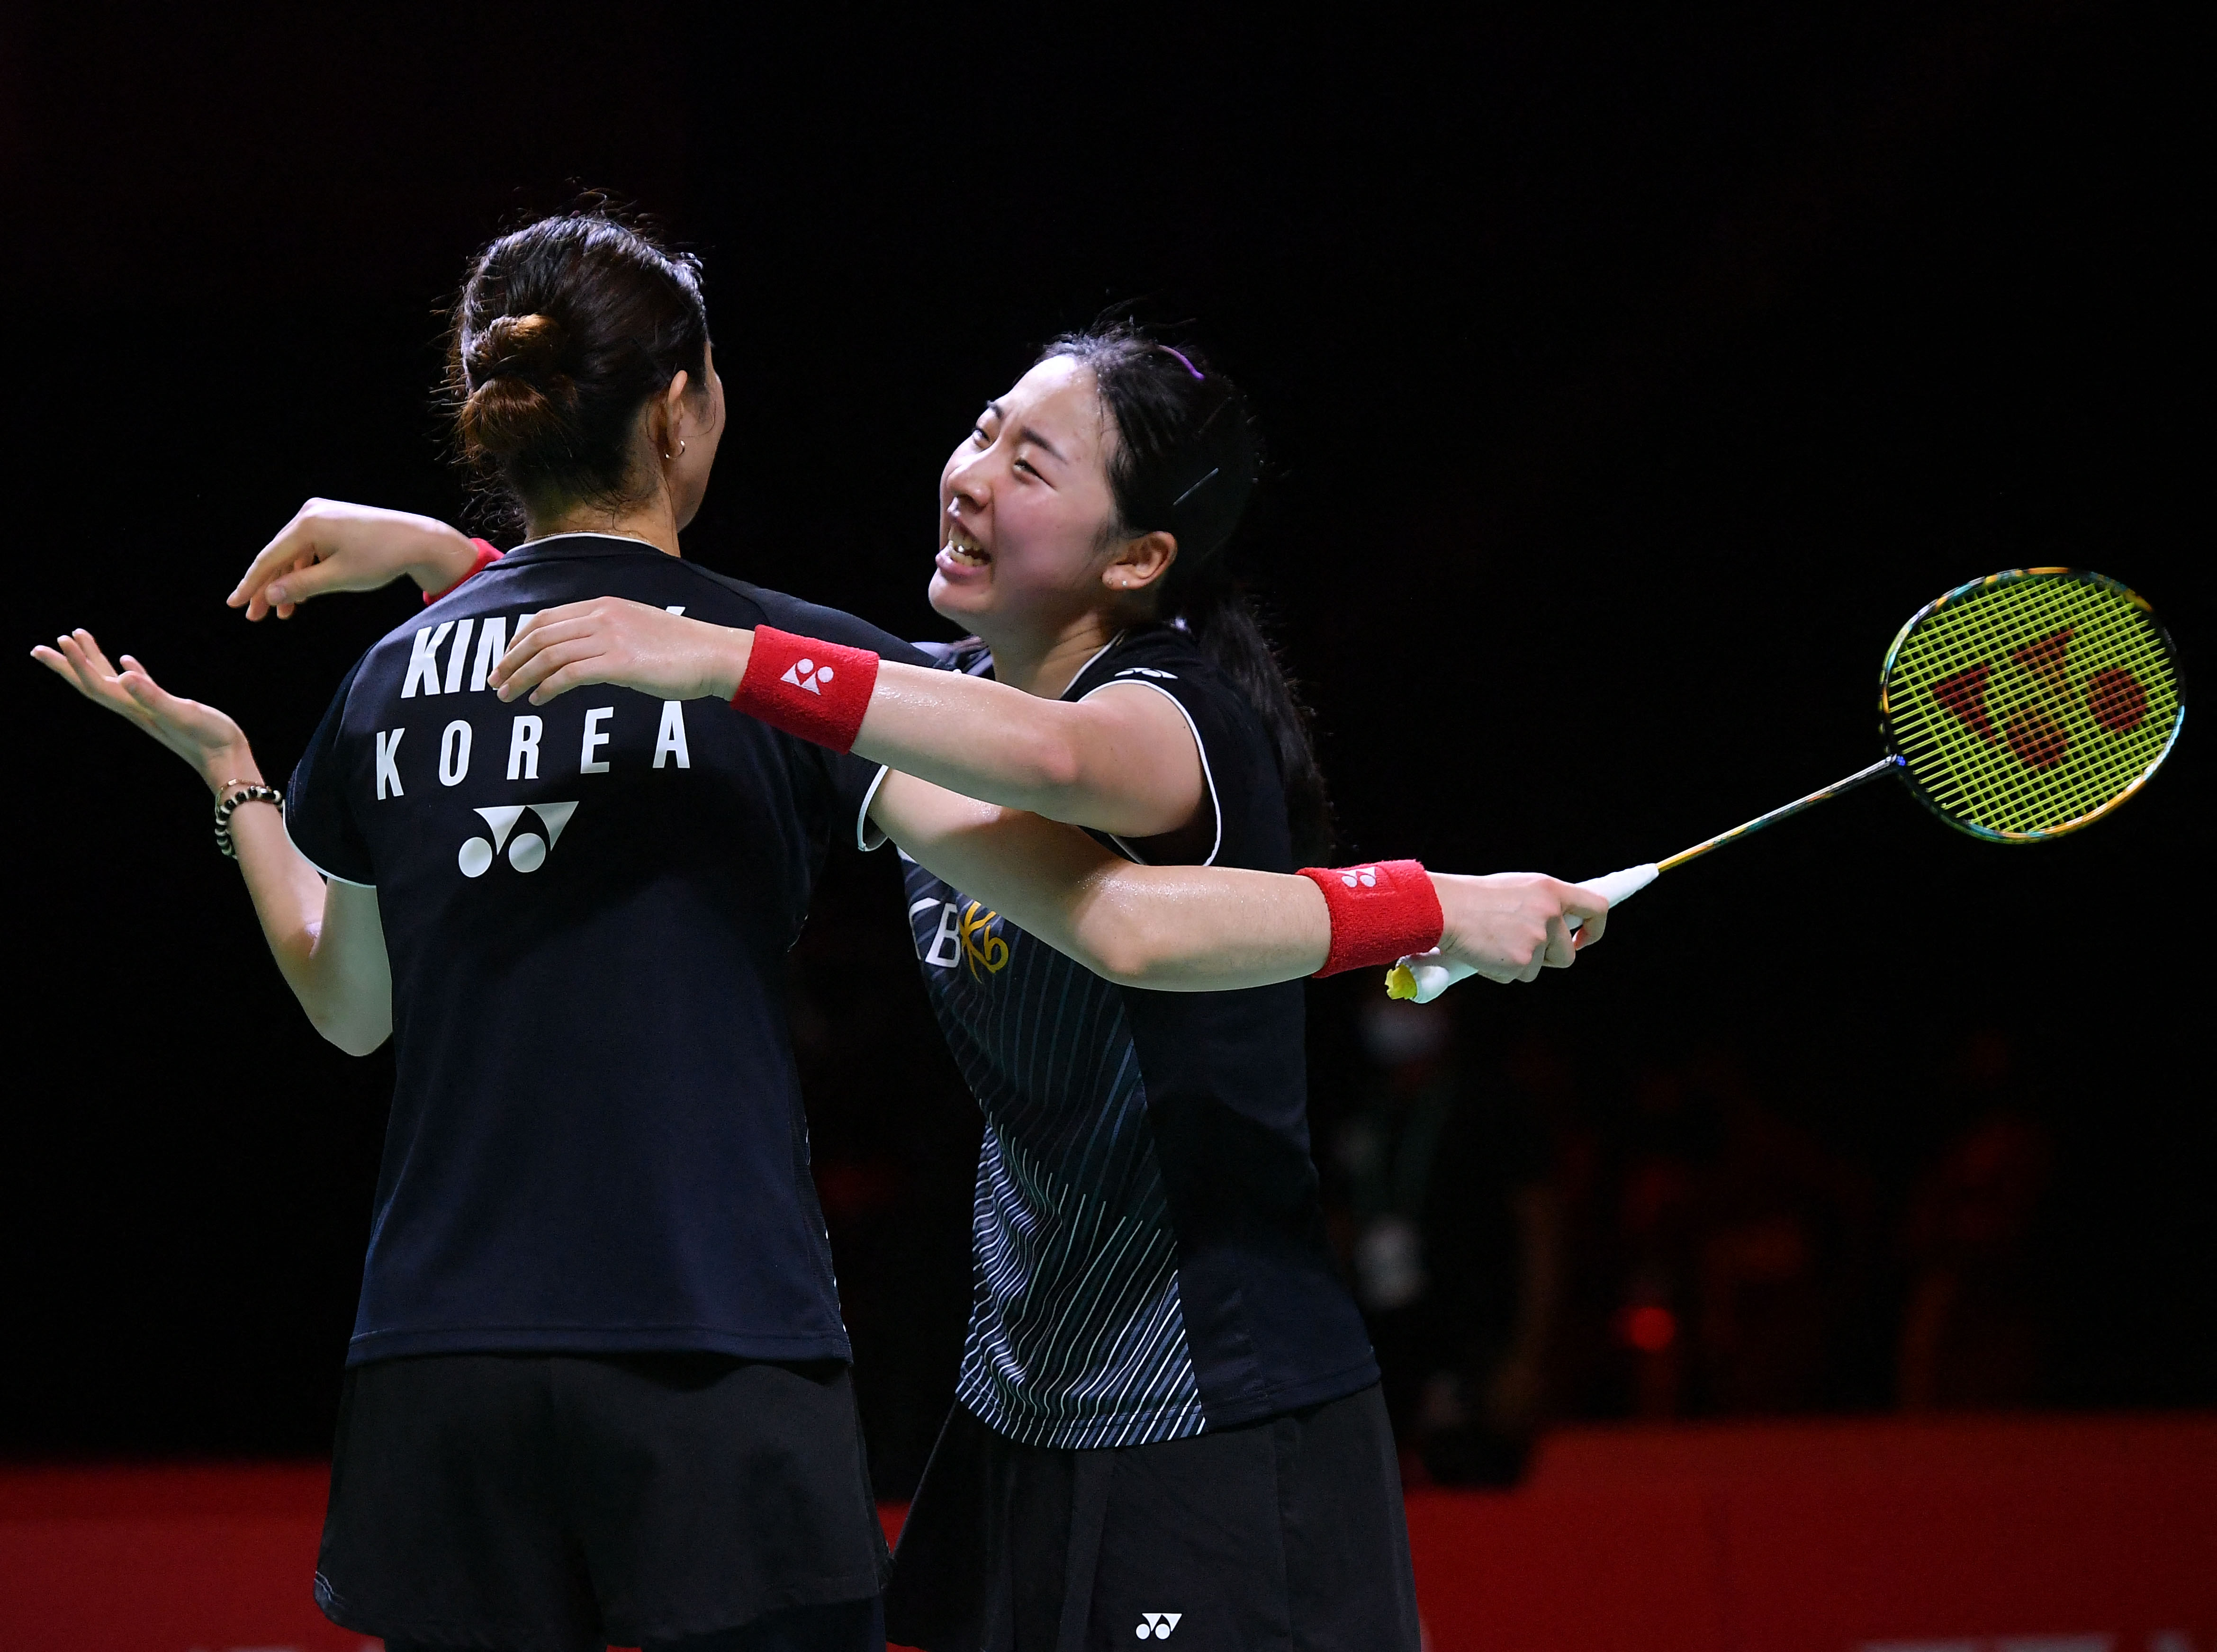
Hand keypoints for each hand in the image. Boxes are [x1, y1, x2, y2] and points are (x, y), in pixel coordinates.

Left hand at [33, 629, 256, 790]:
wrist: (228, 762)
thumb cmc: (210, 739)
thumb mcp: (183, 713)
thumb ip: (153, 696)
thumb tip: (123, 675)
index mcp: (135, 709)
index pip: (96, 684)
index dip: (77, 663)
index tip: (62, 639)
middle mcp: (135, 710)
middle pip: (92, 685)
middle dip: (66, 666)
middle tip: (39, 647)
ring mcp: (149, 711)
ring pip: (110, 683)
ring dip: (91, 663)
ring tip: (78, 640)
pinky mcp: (166, 710)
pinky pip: (137, 687)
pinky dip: (127, 672)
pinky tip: (127, 662)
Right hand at [228, 499, 479, 619]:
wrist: (419, 540)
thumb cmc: (382, 558)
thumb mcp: (339, 577)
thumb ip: (301, 586)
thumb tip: (268, 595)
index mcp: (308, 523)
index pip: (269, 558)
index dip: (250, 584)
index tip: (235, 604)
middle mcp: (310, 513)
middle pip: (278, 555)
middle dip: (267, 587)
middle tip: (255, 616)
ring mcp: (321, 514)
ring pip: (293, 554)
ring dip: (287, 582)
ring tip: (282, 613)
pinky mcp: (332, 521)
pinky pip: (309, 548)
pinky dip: (304, 571)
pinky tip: (301, 595)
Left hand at [492, 599, 750, 705]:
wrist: (713, 654)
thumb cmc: (680, 649)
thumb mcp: (636, 630)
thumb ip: (606, 634)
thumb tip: (581, 655)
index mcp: (603, 606)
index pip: (546, 618)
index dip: (518, 639)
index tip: (506, 659)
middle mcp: (601, 616)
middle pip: (540, 635)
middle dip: (510, 660)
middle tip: (495, 682)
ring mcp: (610, 638)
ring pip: (549, 655)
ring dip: (522, 676)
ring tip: (508, 696)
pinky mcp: (619, 663)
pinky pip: (570, 674)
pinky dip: (548, 688)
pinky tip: (539, 700)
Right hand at [1430, 871, 1607, 983]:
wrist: (1442, 908)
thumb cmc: (1471, 898)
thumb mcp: (1515, 888)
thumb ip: (1541, 904)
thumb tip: (1556, 925)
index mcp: (1550, 890)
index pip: (1596, 908)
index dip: (1595, 929)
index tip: (1582, 939)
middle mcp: (1549, 913)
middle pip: (1567, 954)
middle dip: (1547, 958)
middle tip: (1519, 947)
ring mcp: (1536, 939)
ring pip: (1538, 968)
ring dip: (1519, 963)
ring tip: (1493, 942)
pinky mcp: (1521, 962)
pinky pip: (1517, 977)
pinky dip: (1500, 970)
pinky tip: (1484, 952)